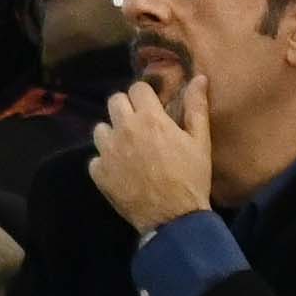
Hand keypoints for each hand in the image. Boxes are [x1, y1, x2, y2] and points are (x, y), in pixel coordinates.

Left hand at [90, 68, 217, 234]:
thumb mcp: (200, 141)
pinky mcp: (99, 173)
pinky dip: (106, 163)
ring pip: (100, 129)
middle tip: (139, 125)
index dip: (145, 96)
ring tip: (128, 149)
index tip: (152, 107)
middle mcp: (124, 129)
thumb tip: (199, 78)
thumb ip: (196, 107)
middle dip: (126, 108)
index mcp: (149, 118)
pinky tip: (121, 171)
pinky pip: (96, 159)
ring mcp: (108, 151)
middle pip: (114, 101)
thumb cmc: (191, 178)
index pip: (136, 88)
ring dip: (113, 134)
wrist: (174, 218)